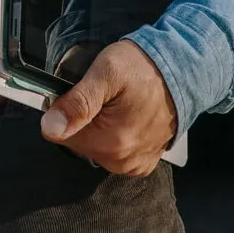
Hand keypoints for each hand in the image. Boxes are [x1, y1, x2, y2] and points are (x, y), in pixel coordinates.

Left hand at [37, 39, 176, 176]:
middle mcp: (122, 161)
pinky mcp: (143, 163)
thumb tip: (50, 127)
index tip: (83, 92)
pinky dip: (115, 136)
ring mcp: (134, 164)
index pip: (58, 133)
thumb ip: (78, 101)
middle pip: (77, 141)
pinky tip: (128, 116)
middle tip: (105, 95)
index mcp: (109, 143)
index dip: (66, 108)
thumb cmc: (145, 68)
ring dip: (100, 126)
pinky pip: (114, 152)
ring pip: (94, 146)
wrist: (183, 71)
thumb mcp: (106, 72)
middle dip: (84, 118)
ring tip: (118, 103)